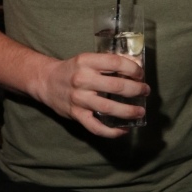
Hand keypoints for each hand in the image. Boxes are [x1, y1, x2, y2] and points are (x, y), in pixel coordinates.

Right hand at [34, 51, 148, 137]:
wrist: (46, 81)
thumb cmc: (72, 70)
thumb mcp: (87, 59)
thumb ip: (107, 64)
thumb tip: (135, 67)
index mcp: (86, 61)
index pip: (116, 62)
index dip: (133, 68)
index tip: (140, 74)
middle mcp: (82, 79)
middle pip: (117, 86)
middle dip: (136, 90)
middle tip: (145, 91)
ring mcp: (79, 99)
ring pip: (109, 108)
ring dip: (129, 111)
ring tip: (140, 112)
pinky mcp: (76, 115)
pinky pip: (96, 127)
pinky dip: (112, 131)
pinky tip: (123, 130)